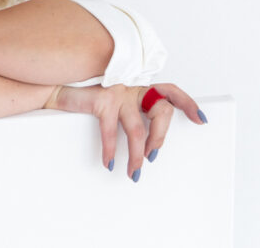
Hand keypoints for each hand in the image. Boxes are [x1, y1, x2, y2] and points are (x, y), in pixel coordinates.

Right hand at [49, 82, 204, 181]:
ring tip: (133, 172)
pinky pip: (111, 131)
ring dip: (136, 155)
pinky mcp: (103, 99)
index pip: (170, 90)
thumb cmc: (88, 97)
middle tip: (152, 156)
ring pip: (137, 128)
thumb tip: (146, 143)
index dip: (187, 103)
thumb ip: (132, 111)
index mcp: (139, 87)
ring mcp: (119, 92)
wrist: (58, 87)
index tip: (200, 120)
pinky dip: (111, 151)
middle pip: (161, 110)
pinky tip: (110, 162)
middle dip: (159, 138)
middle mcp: (133, 86)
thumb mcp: (115, 102)